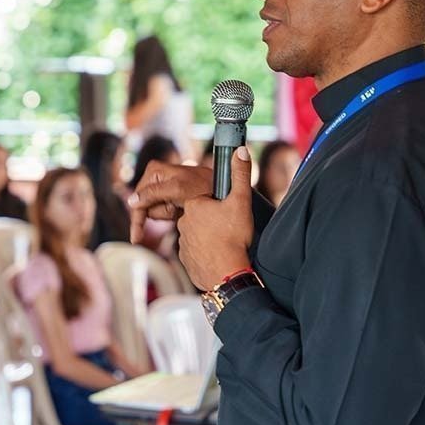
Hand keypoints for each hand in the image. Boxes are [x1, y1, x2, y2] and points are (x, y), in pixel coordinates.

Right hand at [128, 161, 212, 243]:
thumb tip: (132, 201)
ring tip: (182, 206)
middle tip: (176, 209)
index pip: (137, 198)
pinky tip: (181, 210)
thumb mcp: (178, 189)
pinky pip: (163, 214)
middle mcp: (156, 178)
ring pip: (154, 212)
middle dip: (160, 212)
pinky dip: (172, 215)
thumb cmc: (203, 186)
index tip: (137, 238)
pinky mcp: (169, 199)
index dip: (137, 219)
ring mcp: (162, 189)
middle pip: (144, 206)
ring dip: (168, 213)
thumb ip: (153, 193)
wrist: (221, 191)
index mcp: (154, 171)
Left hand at [177, 147, 253, 290]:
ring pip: (197, 235)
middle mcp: (183, 222)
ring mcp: (183, 243)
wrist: (227, 273)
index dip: (219, 206)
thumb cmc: (234, 237)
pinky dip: (205, 253)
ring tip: (226, 244)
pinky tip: (219, 256)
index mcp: (194, 205)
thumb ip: (240, 174)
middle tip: (230, 229)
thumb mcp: (241, 201)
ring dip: (209, 238)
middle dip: (213, 221)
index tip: (229, 214)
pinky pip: (196, 252)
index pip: (205, 200)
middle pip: (201, 217)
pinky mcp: (186, 260)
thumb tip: (240, 150)